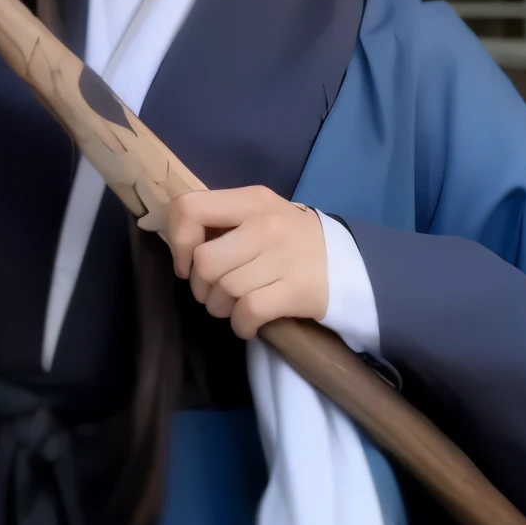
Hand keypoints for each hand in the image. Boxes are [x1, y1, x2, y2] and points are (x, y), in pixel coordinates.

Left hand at [165, 186, 328, 339]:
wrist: (347, 262)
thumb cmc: (289, 239)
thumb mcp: (258, 214)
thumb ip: (221, 220)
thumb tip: (179, 244)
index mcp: (251, 199)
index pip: (190, 208)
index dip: (178, 240)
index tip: (188, 261)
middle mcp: (265, 224)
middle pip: (204, 262)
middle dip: (200, 286)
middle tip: (213, 291)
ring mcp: (282, 257)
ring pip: (224, 290)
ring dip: (220, 308)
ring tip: (233, 305)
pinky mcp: (295, 290)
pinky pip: (247, 312)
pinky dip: (240, 325)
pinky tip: (247, 323)